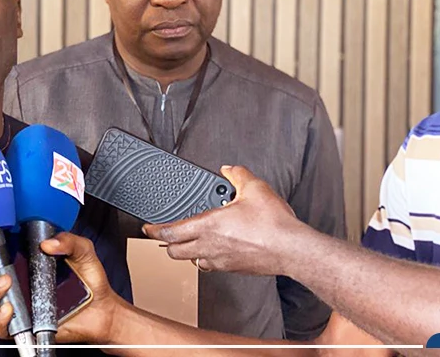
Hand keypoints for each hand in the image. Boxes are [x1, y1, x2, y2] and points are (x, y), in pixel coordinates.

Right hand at [0, 232, 126, 344]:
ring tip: (5, 282)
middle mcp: (15, 287)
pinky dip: (0, 319)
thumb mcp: (82, 250)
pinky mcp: (24, 326)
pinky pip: (1, 327)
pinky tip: (9, 308)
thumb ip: (67, 240)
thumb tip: (47, 242)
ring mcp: (18, 307)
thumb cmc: (89, 281)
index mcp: (21, 266)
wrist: (103, 309)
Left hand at [143, 165, 310, 276]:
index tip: (147, 229)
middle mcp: (210, 246)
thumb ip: (238, 175)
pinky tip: (214, 250)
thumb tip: (229, 170)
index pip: (170, 233)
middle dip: (166, 244)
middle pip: (174, 252)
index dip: (154, 231)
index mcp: (209, 226)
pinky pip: (211, 267)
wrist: (292, 250)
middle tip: (166, 236)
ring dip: (187, 252)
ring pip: (192, 261)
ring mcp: (220, 261)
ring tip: (189, 242)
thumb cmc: (274, 224)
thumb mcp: (255, 188)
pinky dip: (206, 259)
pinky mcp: (233, 269)